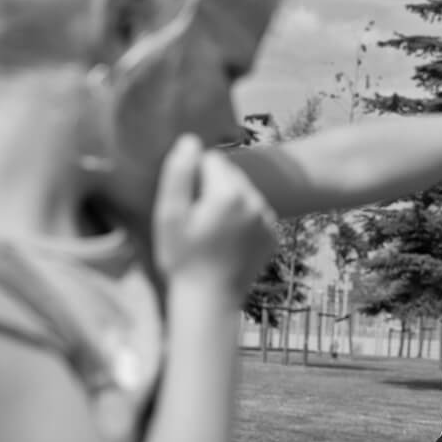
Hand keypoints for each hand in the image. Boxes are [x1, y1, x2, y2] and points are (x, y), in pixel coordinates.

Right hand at [152, 134, 278, 292]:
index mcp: (228, 193)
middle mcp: (254, 201)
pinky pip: (256, 213)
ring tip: (212, 232)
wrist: (209, 301)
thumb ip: (178, 173)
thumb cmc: (182, 258)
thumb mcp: (169, 215)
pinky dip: (243, 220)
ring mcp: (268, 219)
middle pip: (231, 175)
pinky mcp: (273, 236)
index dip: (194, 176)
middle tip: (197, 219)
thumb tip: (190, 140)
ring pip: (245, 193)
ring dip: (229, 203)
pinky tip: (228, 242)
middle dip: (214, 187)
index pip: (212, 159)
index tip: (186, 202)